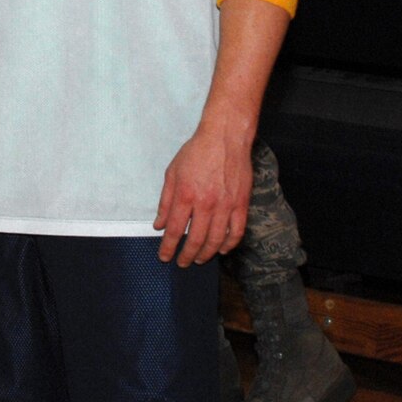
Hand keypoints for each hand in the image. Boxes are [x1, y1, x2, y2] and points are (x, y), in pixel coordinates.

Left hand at [154, 123, 251, 266]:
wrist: (225, 139)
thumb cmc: (196, 154)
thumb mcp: (172, 174)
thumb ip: (165, 202)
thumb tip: (159, 225)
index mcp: (186, 196)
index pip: (175, 230)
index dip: (168, 247)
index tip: (164, 256)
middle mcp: (206, 204)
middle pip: (196, 239)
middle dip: (187, 255)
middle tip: (182, 263)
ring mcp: (226, 205)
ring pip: (217, 239)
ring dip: (207, 253)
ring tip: (199, 259)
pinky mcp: (242, 203)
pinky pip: (237, 230)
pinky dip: (230, 243)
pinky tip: (222, 249)